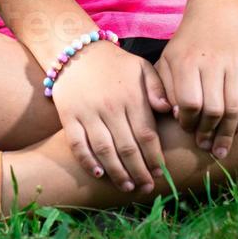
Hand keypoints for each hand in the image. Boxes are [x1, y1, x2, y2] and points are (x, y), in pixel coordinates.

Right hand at [49, 39, 168, 193]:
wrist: (76, 51)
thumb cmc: (115, 63)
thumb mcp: (142, 67)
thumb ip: (158, 88)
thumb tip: (168, 110)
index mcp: (132, 97)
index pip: (147, 135)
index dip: (154, 158)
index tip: (160, 173)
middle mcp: (110, 107)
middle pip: (128, 147)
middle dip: (139, 172)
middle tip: (146, 187)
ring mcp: (88, 113)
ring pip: (105, 150)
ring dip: (117, 172)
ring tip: (127, 187)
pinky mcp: (69, 116)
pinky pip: (78, 144)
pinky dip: (88, 161)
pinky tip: (99, 174)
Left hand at [147, 8, 237, 159]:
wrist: (216, 16)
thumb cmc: (186, 46)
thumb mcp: (166, 60)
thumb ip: (164, 88)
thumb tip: (173, 115)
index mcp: (185, 61)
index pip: (189, 103)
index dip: (188, 122)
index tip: (187, 130)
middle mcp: (211, 61)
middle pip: (213, 109)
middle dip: (209, 133)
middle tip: (206, 146)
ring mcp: (235, 62)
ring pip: (235, 108)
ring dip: (228, 133)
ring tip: (221, 148)